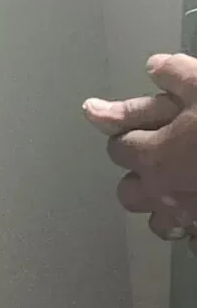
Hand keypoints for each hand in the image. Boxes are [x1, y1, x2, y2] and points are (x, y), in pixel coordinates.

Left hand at [84, 54, 196, 241]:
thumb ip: (176, 74)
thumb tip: (152, 66)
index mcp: (154, 155)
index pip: (118, 148)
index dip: (127, 136)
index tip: (141, 130)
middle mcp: (163, 191)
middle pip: (128, 192)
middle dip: (139, 176)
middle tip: (160, 162)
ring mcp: (187, 218)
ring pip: (157, 223)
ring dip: (163, 207)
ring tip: (181, 193)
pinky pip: (192, 240)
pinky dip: (194, 230)